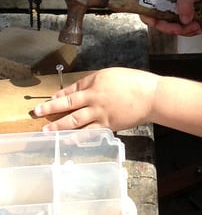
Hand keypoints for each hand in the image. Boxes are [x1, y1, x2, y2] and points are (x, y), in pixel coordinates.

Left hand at [33, 67, 160, 132]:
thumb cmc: (137, 82)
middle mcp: (94, 96)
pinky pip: (88, 132)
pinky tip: (66, 140)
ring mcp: (100, 112)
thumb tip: (85, 91)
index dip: (60, 94)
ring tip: (46, 130)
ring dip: (58, 125)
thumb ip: (98, 82)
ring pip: (74, 119)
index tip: (50, 99)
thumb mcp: (114, 75)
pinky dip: (76, 136)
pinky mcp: (107, 124)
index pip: (73, 87)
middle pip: (68, 103)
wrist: (152, 96)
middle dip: (50, 108)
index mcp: (96, 81)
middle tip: (36, 112)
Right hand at [142, 0, 201, 35]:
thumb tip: (183, 19)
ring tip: (196, 26)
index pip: (146, 8)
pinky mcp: (179, 19)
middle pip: (158, 22)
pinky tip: (197, 27)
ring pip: (170, 28)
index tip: (161, 23)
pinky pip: (180, 30)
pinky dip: (188, 32)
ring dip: (184, 31)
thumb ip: (185, 1)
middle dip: (172, 28)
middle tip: (185, 27)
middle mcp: (162, 4)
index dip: (150, 18)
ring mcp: (171, 12)